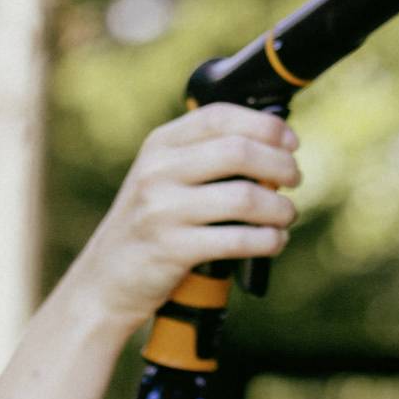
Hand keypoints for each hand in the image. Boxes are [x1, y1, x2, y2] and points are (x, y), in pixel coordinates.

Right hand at [65, 105, 302, 338]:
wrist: (104, 282)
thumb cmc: (151, 224)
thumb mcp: (165, 177)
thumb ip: (208, 155)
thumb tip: (278, 146)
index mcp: (160, 144)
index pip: (221, 116)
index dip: (266, 126)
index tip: (291, 142)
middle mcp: (157, 171)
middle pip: (239, 152)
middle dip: (280, 165)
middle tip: (295, 179)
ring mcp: (161, 209)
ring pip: (245, 197)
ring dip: (279, 208)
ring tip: (286, 216)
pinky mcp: (171, 248)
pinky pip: (237, 239)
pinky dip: (268, 240)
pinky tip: (274, 241)